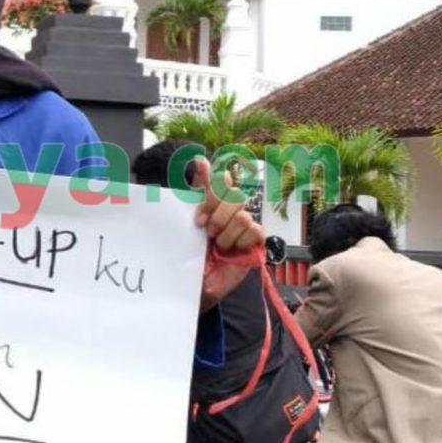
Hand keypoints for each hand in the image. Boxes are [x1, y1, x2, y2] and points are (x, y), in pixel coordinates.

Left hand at [191, 158, 264, 311]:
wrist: (195, 284)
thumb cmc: (190, 255)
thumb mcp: (186, 224)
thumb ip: (195, 193)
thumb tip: (200, 158)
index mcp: (212, 203)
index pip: (221, 179)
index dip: (213, 184)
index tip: (199, 206)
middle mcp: (229, 211)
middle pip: (233, 194)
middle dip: (216, 211)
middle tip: (204, 229)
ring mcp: (243, 226)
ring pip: (243, 214)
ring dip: (226, 233)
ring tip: (217, 246)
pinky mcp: (255, 242)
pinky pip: (255, 231)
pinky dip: (241, 241)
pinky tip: (231, 251)